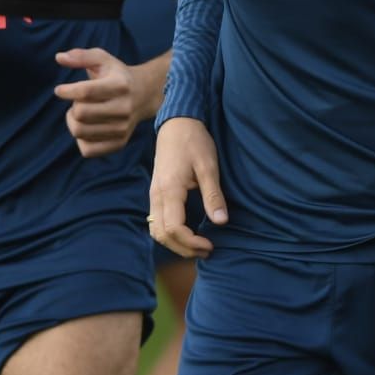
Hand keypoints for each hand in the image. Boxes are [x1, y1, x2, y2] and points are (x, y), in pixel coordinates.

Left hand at [54, 48, 138, 156]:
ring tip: (81, 113)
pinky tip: (87, 128)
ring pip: (80, 132)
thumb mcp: (103, 59)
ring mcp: (123, 128)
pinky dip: (80, 139)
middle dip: (72, 106)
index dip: (66, 91)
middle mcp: (124, 108)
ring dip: (73, 122)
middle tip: (77, 102)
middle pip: (80, 113)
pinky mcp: (119, 143)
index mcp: (120, 85)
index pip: (85, 91)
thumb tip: (59, 57)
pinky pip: (87, 150)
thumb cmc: (116, 75)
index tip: (59, 90)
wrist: (144, 95)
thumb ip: (81, 56)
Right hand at [148, 117, 228, 257]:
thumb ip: (213, 195)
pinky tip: (188, 234)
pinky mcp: (156, 193)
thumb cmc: (194, 141)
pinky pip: (156, 222)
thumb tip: (221, 222)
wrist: (177, 123)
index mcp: (169, 190)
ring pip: (156, 231)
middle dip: (183, 249)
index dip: (191, 243)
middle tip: (207, 250)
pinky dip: (169, 234)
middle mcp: (156, 196)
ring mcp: (154, 195)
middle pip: (161, 235)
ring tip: (199, 246)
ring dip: (175, 243)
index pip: (173, 229)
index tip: (210, 245)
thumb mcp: (208, 166)